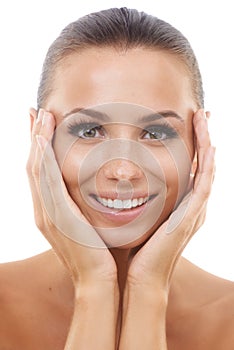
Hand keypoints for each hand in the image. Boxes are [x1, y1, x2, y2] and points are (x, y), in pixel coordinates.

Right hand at [26, 109, 116, 289]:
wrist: (99, 281)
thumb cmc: (99, 254)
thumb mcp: (89, 225)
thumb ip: (86, 206)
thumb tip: (95, 190)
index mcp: (51, 212)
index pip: (41, 173)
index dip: (39, 148)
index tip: (42, 126)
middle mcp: (43, 210)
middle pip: (34, 166)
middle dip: (34, 138)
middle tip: (35, 112)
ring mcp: (47, 213)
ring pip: (36, 169)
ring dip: (37, 141)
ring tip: (40, 115)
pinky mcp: (57, 216)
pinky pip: (46, 181)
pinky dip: (43, 159)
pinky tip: (44, 138)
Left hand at [126, 109, 214, 291]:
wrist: (139, 277)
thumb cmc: (135, 248)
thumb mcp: (136, 217)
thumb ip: (135, 199)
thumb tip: (116, 181)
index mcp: (179, 205)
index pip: (188, 168)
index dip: (190, 146)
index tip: (183, 124)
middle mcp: (191, 205)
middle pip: (202, 164)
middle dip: (202, 139)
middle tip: (200, 115)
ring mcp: (194, 210)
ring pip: (207, 168)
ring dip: (206, 142)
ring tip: (203, 119)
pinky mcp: (192, 215)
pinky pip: (205, 183)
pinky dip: (208, 163)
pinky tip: (208, 144)